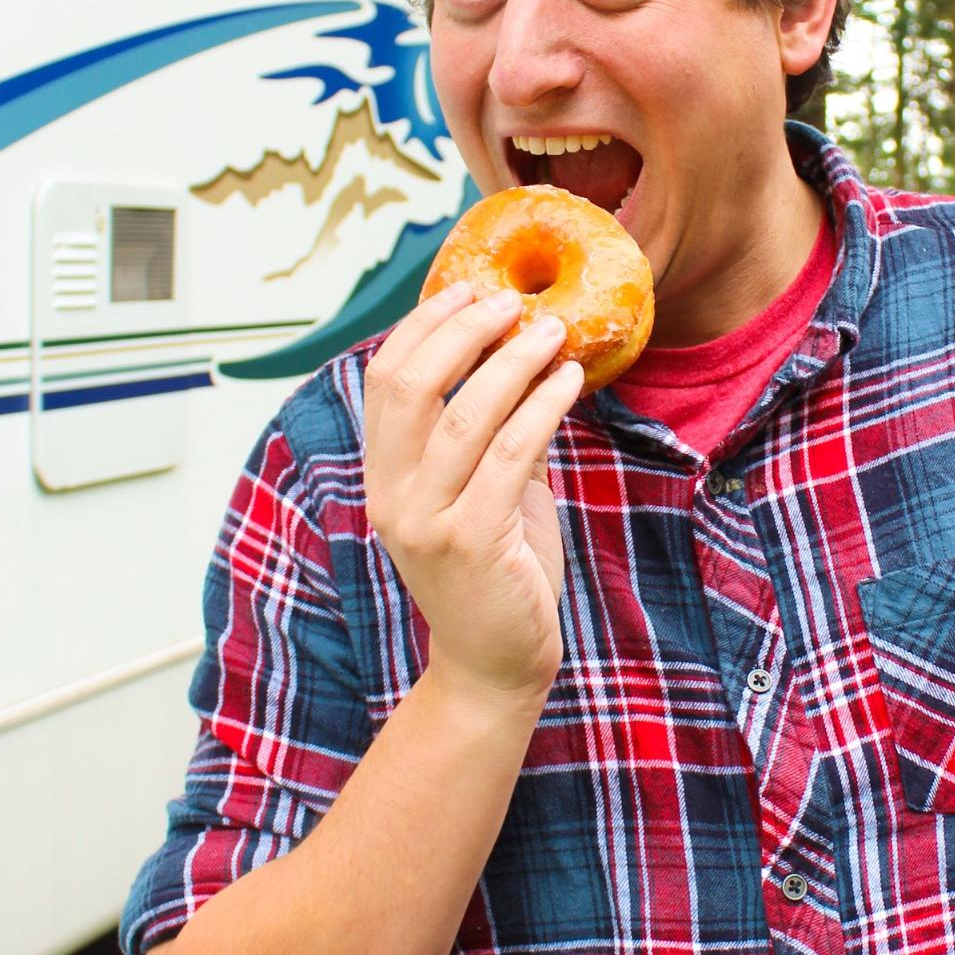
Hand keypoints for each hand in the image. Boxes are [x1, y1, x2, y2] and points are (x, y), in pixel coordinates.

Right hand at [363, 284, 582, 707]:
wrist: (495, 666)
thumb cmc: (496, 571)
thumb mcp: (480, 491)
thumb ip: (487, 433)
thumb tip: (521, 352)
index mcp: (384, 476)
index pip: (385, 380)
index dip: (422, 326)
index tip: (466, 289)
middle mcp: (393, 495)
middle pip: (411, 385)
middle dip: (463, 331)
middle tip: (512, 302)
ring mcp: (427, 521)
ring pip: (465, 414)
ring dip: (514, 361)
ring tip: (555, 331)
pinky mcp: (471, 543)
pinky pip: (510, 455)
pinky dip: (542, 407)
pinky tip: (569, 382)